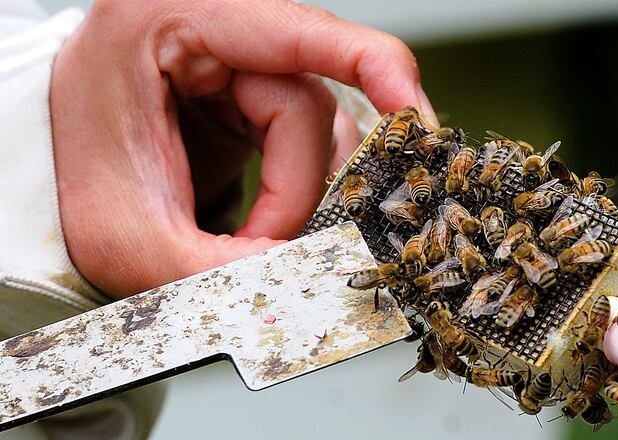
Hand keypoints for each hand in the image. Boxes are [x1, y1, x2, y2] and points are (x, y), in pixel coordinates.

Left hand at [51, 0, 436, 297]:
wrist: (54, 170)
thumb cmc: (71, 176)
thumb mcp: (127, 235)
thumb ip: (213, 270)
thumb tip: (294, 286)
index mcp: (176, 21)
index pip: (300, 32)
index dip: (373, 69)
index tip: (415, 117)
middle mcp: (218, 29)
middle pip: (313, 102)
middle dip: (305, 188)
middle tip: (283, 245)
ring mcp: (240, 61)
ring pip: (320, 126)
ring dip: (303, 193)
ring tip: (263, 236)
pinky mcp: (255, 94)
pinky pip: (310, 140)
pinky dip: (302, 188)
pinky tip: (275, 216)